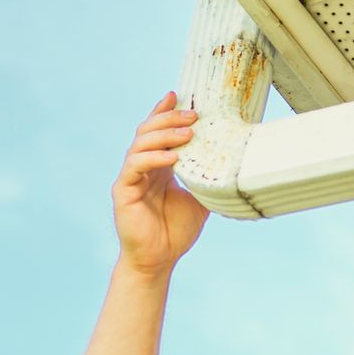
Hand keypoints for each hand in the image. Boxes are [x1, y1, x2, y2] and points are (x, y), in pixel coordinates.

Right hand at [112, 91, 210, 278]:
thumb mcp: (200, 198)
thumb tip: (231, 161)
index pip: (157, 131)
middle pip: (148, 130)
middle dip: (170, 119)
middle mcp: (141, 167)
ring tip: (188, 133)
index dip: (164, 111)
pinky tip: (172, 158)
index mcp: (157, 166)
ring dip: (165, 135)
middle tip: (193, 116)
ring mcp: (130, 178)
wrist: (159, 260)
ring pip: (141, 144)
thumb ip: (206, 178)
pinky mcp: (122, 191)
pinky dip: (154, 158)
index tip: (178, 94)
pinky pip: (135, 166)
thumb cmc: (176, 231)